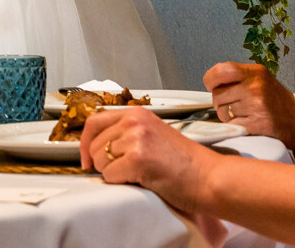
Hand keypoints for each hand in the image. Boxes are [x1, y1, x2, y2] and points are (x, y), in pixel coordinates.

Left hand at [81, 106, 215, 209]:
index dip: (84, 142)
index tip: (85, 158)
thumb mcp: (154, 135)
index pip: (94, 121)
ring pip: (100, 162)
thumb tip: (98, 146)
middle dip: (102, 163)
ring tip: (137, 174)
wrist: (210, 177)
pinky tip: (140, 180)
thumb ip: (128, 133)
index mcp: (137, 113)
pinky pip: (110, 176)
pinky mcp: (137, 159)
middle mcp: (134, 121)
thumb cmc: (186, 163)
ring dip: (113, 173)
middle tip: (123, 172)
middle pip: (94, 144)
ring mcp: (135, 139)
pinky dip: (120, 182)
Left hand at [204, 61, 294, 146]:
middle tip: (235, 105)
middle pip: (217, 95)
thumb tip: (211, 81)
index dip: (211, 79)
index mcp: (255, 72)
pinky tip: (248, 123)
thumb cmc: (274, 100)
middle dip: (221, 102)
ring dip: (228, 116)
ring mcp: (256, 106)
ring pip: (223, 112)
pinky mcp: (257, 124)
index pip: (221, 70)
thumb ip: (237, 77)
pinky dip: (236, 126)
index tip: (212, 85)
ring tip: (244, 114)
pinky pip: (232, 125)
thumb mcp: (259, 79)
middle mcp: (255, 87)